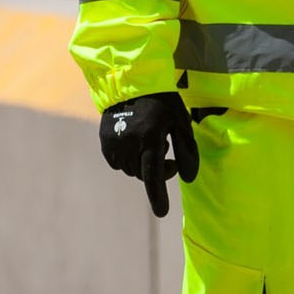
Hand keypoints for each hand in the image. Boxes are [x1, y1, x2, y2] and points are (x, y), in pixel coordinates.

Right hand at [100, 92, 199, 216]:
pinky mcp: (105, 142)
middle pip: (143, 173)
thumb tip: (188, 178)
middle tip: (168, 152)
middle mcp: (129, 143)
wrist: (131, 80)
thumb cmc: (162, 100)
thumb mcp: (179, 120)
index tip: (162, 213)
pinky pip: (119, 162)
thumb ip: (186, 149)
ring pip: (130, 169)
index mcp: (150, 137)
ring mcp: (114, 143)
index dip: (158, 195)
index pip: (153, 174)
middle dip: (157, 169)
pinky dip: (130, 157)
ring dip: (142, 163)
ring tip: (151, 141)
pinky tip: (136, 140)